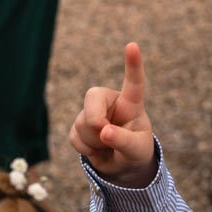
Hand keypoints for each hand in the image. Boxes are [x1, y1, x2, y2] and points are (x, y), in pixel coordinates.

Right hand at [69, 42, 156, 186]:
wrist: (122, 166)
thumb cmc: (135, 152)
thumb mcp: (137, 149)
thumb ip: (124, 140)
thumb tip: (103, 132)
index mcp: (131, 102)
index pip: (133, 82)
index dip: (133, 64)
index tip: (132, 45)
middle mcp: (109, 102)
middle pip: (92, 98)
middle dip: (95, 120)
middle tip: (106, 136)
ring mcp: (92, 113)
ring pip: (83, 124)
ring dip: (95, 142)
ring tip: (108, 146)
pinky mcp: (79, 127)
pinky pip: (74, 137)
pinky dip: (86, 149)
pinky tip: (97, 149)